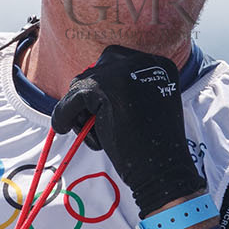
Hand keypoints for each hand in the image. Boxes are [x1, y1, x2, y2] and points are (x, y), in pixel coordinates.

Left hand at [51, 45, 204, 216]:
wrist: (163, 168)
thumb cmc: (154, 146)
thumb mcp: (146, 106)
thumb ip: (124, 90)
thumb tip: (81, 85)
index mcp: (158, 64)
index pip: (115, 61)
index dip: (103, 85)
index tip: (98, 107)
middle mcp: (142, 61)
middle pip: (96, 71)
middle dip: (89, 98)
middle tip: (94, 124)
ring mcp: (122, 71)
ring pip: (81, 85)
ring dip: (82, 111)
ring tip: (98, 135)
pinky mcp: (102, 87)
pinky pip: (71, 98)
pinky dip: (64, 115)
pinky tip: (65, 129)